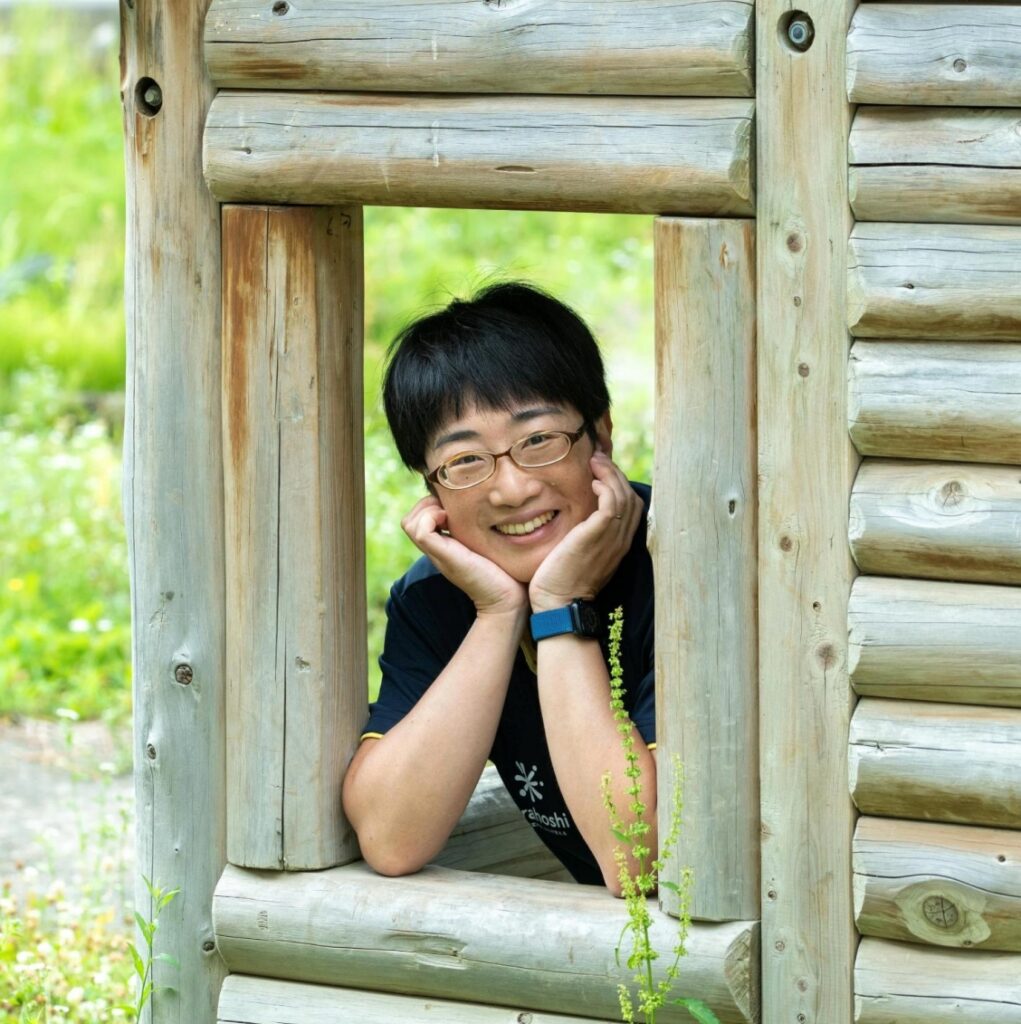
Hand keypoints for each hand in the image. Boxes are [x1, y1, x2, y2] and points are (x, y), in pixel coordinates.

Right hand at [402, 495, 527, 616]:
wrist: (507, 601)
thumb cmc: (504, 573)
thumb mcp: (488, 545)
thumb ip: (482, 532)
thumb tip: (492, 510)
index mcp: (444, 546)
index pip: (419, 519)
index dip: (432, 505)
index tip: (454, 507)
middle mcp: (436, 550)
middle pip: (410, 520)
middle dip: (426, 504)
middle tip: (450, 509)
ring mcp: (437, 553)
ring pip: (409, 523)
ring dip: (427, 509)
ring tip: (448, 515)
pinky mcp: (443, 556)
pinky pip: (420, 531)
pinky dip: (430, 518)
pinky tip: (450, 520)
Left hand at [528, 453, 640, 610]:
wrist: (558, 604)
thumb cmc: (561, 580)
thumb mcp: (579, 553)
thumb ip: (584, 535)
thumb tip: (577, 517)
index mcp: (618, 544)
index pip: (630, 506)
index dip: (619, 484)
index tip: (600, 471)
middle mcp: (621, 540)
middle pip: (631, 496)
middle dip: (616, 473)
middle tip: (597, 459)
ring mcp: (612, 538)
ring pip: (623, 496)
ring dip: (610, 474)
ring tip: (595, 462)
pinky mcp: (597, 536)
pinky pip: (612, 503)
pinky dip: (606, 487)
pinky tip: (592, 481)